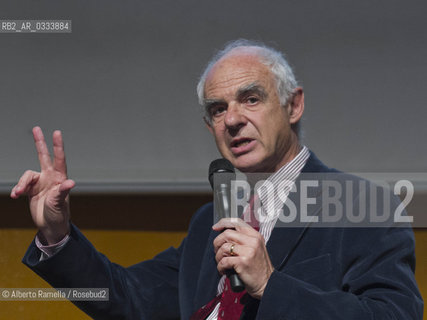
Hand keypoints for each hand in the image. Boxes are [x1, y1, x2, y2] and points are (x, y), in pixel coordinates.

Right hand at [10, 126, 74, 243]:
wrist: (50, 226)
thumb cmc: (59, 214)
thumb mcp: (60, 203)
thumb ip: (62, 191)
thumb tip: (71, 182)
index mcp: (59, 178)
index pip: (59, 159)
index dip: (57, 146)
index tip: (57, 132)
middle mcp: (50, 178)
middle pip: (43, 156)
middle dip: (39, 142)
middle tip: (36, 128)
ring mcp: (40, 183)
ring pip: (27, 175)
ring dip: (21, 183)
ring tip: (18, 193)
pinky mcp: (31, 190)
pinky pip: (21, 185)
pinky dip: (17, 189)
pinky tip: (16, 196)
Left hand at [213, 218, 273, 298]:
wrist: (267, 284)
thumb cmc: (259, 268)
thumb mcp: (255, 248)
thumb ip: (243, 240)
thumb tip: (224, 234)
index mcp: (255, 236)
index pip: (237, 222)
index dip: (223, 223)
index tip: (216, 227)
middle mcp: (253, 241)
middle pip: (227, 233)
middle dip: (217, 243)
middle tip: (218, 252)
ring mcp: (248, 251)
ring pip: (224, 247)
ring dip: (218, 257)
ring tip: (222, 263)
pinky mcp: (243, 262)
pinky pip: (224, 261)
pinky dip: (220, 267)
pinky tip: (224, 270)